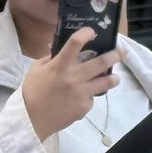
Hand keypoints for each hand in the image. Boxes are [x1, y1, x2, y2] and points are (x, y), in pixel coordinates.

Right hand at [16, 26, 120, 142]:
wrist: (31, 120)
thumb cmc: (31, 93)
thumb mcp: (35, 70)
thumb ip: (50, 59)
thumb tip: (60, 51)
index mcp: (60, 65)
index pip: (76, 42)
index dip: (86, 33)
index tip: (91, 32)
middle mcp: (74, 77)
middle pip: (102, 62)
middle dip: (115, 55)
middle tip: (120, 52)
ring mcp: (81, 93)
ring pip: (106, 82)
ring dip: (113, 78)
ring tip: (114, 78)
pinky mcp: (84, 107)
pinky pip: (91, 99)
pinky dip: (88, 97)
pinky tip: (81, 99)